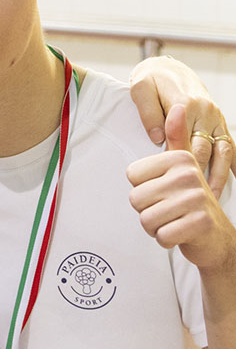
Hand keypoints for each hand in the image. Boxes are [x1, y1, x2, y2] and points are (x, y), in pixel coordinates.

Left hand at [127, 104, 235, 270]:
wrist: (217, 237)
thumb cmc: (191, 201)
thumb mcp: (180, 167)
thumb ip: (174, 138)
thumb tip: (176, 108)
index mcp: (180, 157)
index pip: (132, 176)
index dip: (142, 190)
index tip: (161, 192)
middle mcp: (190, 173)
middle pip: (136, 198)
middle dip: (146, 211)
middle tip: (166, 211)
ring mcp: (198, 197)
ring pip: (146, 219)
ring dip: (155, 227)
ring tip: (172, 221)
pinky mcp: (201, 222)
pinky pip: (162, 235)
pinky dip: (166, 240)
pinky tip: (180, 234)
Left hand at [130, 55, 233, 196]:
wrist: (169, 70)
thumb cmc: (153, 82)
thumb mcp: (141, 89)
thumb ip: (148, 112)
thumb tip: (157, 137)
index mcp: (185, 103)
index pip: (184, 139)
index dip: (178, 164)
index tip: (172, 186)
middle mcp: (206, 111)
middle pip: (204, 149)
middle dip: (200, 176)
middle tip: (192, 201)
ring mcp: (216, 118)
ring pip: (223, 151)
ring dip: (220, 176)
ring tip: (212, 198)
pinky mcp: (221, 123)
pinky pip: (231, 146)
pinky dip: (234, 165)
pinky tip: (233, 182)